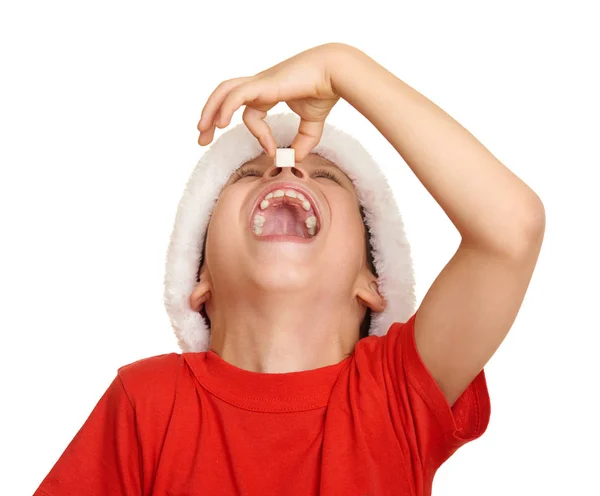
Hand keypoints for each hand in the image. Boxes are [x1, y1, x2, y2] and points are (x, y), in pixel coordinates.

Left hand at [197, 43, 343, 161]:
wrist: (335, 73)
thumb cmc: (325, 91)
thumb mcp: (312, 123)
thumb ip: (303, 140)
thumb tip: (296, 158)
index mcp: (269, 91)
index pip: (252, 115)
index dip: (260, 136)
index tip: (273, 152)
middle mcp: (260, 84)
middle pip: (225, 97)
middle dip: (211, 117)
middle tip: (201, 139)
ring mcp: (260, 82)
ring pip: (224, 92)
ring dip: (210, 110)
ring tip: (202, 131)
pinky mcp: (263, 83)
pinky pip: (236, 95)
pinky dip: (225, 108)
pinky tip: (220, 124)